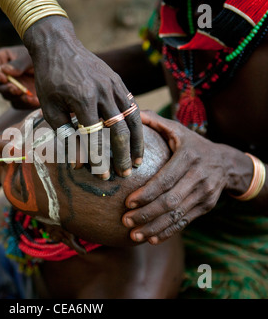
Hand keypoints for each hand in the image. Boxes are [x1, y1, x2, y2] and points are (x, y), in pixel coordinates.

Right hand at [0, 45, 39, 109]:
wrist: (56, 70)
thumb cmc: (42, 55)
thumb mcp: (30, 57)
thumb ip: (18, 64)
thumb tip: (4, 70)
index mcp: (1, 59)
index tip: (2, 78)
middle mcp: (3, 75)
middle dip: (4, 88)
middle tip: (15, 88)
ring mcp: (11, 87)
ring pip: (5, 96)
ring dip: (14, 96)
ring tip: (26, 93)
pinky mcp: (20, 98)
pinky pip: (18, 104)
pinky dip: (25, 104)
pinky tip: (35, 100)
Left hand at [23, 16, 143, 179]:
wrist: (58, 46)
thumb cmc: (49, 79)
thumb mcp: (50, 108)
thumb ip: (64, 134)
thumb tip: (77, 163)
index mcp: (82, 99)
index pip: (94, 137)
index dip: (99, 159)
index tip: (103, 176)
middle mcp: (102, 91)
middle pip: (119, 130)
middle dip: (123, 156)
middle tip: (124, 174)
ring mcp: (113, 84)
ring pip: (132, 119)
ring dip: (136, 142)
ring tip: (138, 161)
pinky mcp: (118, 81)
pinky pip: (132, 105)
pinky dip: (136, 124)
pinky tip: (136, 139)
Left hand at [122, 110, 228, 243]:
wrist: (227, 162)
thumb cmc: (193, 145)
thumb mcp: (179, 130)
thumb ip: (156, 122)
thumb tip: (132, 113)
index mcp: (189, 157)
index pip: (166, 179)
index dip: (147, 193)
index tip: (128, 202)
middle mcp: (199, 177)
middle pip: (171, 201)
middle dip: (146, 214)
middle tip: (125, 220)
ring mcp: (205, 194)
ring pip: (177, 215)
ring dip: (154, 227)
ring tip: (134, 235)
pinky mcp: (206, 207)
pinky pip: (185, 222)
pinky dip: (168, 232)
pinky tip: (151, 239)